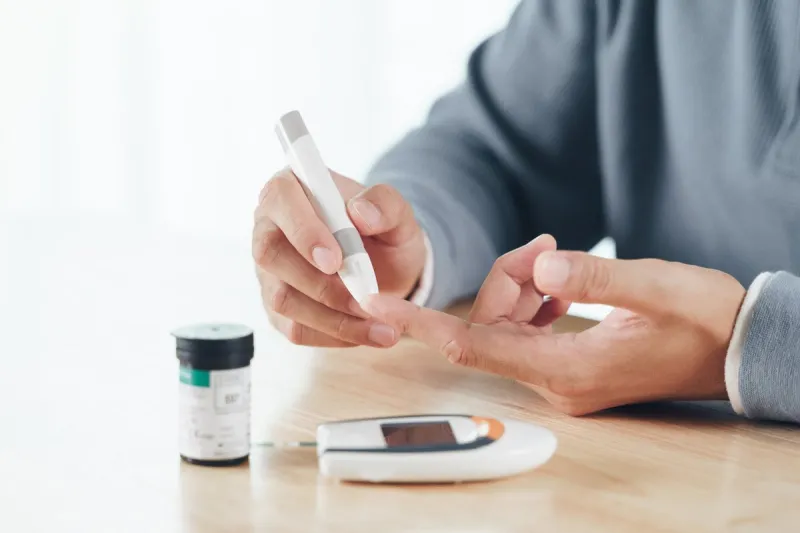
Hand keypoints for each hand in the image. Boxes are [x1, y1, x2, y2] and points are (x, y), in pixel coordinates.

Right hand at [253, 168, 425, 347]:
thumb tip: (362, 213)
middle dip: (320, 283)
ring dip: (334, 317)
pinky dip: (335, 335)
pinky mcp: (276, 309)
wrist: (387, 265)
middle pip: (270, 255)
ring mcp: (268, 272)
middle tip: (366, 300)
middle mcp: (269, 228)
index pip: (280, 200)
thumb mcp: (397, 213)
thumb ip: (386, 204)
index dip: (303, 231)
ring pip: (282, 299)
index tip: (335, 260)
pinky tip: (367, 332)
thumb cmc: (383, 231)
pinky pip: (295, 328)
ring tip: (381, 324)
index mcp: (291, 189)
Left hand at [361, 235, 746, 414]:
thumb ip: (596, 278)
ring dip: (521, 285)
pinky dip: (533, 298)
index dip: (422, 326)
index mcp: (566, 368)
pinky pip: (525, 328)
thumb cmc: (703, 318)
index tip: (380, 307)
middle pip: (489, 327)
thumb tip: (543, 268)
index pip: (473, 347)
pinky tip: (558, 281)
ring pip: (506, 324)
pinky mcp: (567, 363)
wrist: (734, 346)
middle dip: (504, 281)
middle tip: (545, 248)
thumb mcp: (656, 288)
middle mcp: (554, 380)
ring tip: (558, 258)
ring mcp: (559, 375)